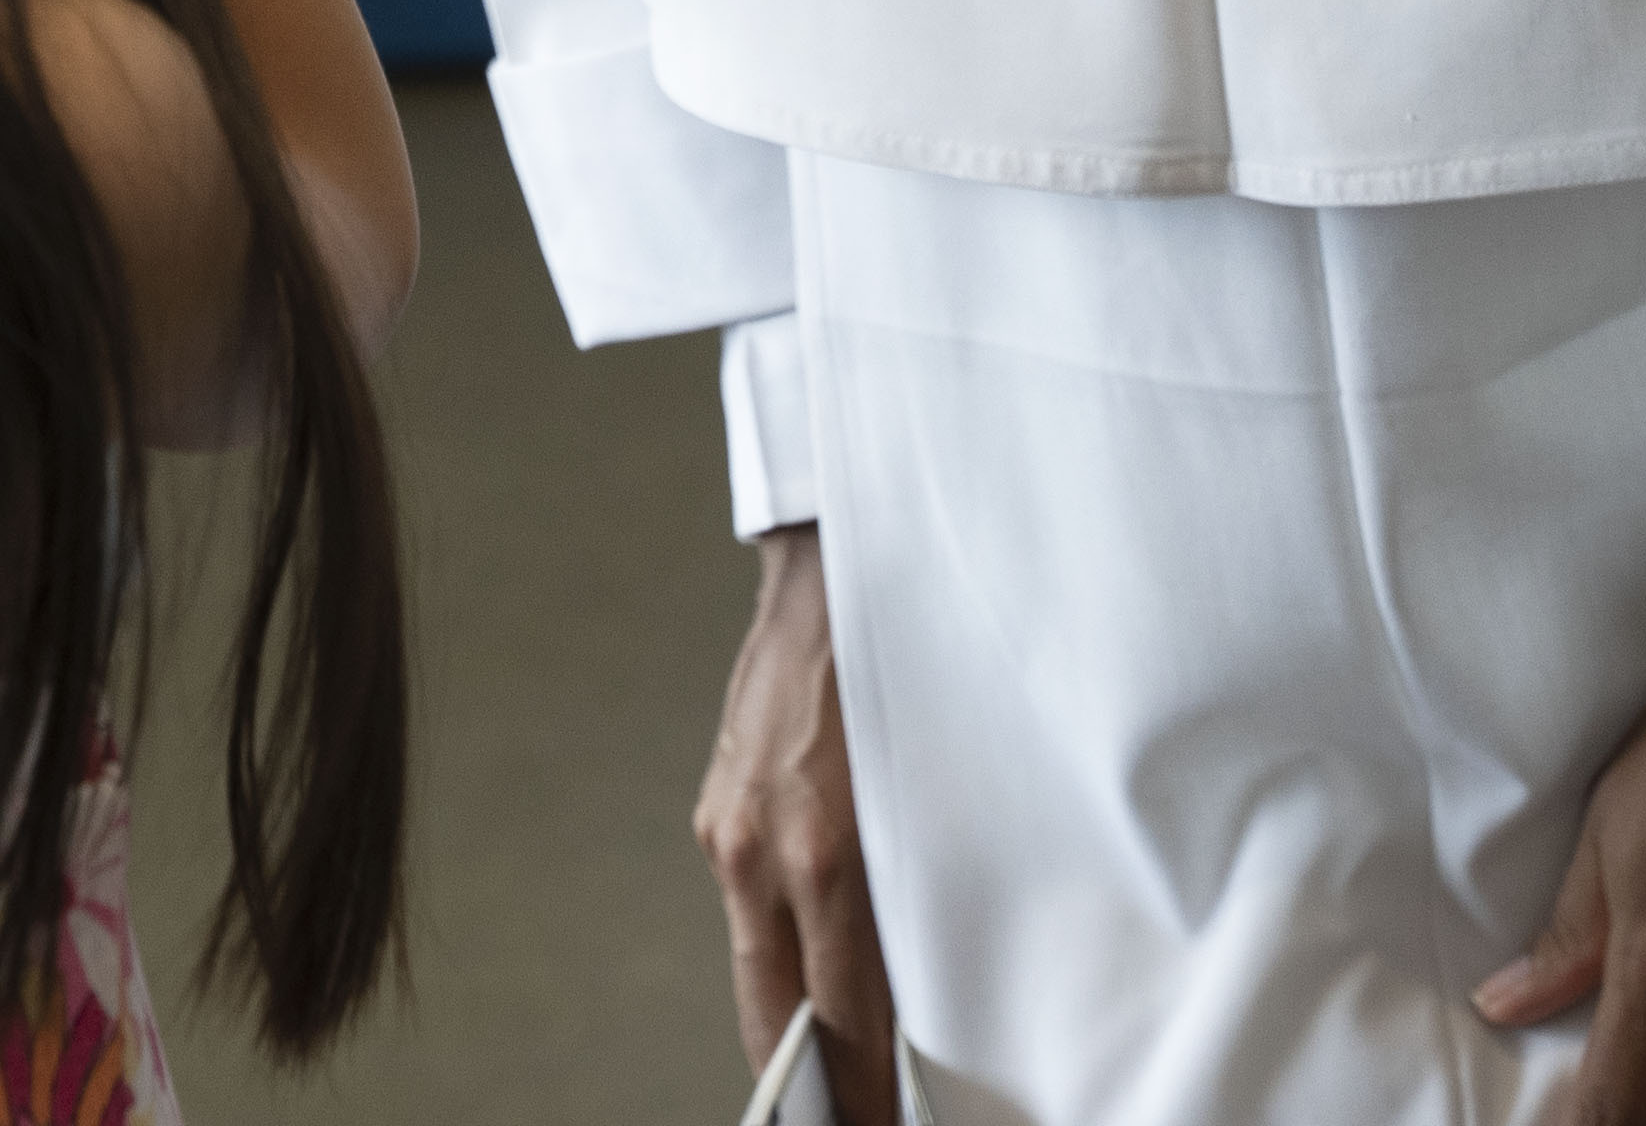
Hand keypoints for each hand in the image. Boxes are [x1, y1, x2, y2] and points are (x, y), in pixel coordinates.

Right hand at [701, 529, 897, 1125]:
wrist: (829, 576)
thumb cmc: (899, 669)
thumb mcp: (928, 790)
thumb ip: (910, 891)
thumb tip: (914, 986)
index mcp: (822, 852)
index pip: (841, 1013)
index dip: (859, 1088)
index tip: (878, 1125)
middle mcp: (760, 853)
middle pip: (776, 1012)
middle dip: (808, 1088)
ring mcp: (728, 834)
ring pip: (754, 968)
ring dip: (786, 1031)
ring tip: (825, 1088)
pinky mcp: (717, 814)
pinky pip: (749, 913)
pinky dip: (776, 961)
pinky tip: (803, 990)